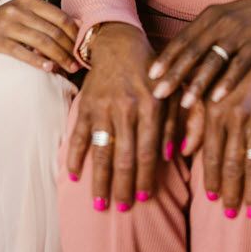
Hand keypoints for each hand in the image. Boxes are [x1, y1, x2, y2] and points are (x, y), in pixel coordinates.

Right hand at [0, 0, 79, 73]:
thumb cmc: (2, 25)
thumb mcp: (23, 15)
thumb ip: (45, 19)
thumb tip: (77, 29)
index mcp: (29, 1)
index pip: (60, 17)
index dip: (75, 34)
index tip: (84, 48)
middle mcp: (18, 9)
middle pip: (53, 31)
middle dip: (69, 49)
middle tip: (79, 64)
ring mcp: (6, 24)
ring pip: (41, 41)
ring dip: (58, 57)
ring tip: (68, 69)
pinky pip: (21, 52)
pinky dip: (37, 61)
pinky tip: (49, 68)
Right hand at [64, 23, 163, 210]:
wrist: (120, 43)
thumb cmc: (153, 71)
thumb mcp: (173, 91)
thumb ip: (178, 121)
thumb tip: (175, 154)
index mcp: (151, 106)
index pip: (148, 151)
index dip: (146, 177)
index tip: (144, 198)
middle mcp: (127, 108)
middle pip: (124, 156)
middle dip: (123, 186)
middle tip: (122, 208)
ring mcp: (104, 106)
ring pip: (101, 150)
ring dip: (100, 180)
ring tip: (100, 203)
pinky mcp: (86, 104)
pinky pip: (77, 134)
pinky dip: (74, 155)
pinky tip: (73, 175)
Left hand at [148, 0, 250, 105]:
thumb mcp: (229, 18)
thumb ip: (210, 33)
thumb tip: (188, 56)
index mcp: (210, 15)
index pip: (182, 39)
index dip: (166, 58)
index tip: (150, 75)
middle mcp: (221, 21)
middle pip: (192, 51)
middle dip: (173, 74)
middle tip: (157, 93)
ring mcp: (239, 31)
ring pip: (213, 60)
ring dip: (197, 83)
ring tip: (184, 103)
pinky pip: (239, 65)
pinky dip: (227, 82)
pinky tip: (217, 98)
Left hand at [182, 46, 250, 218]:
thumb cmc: (236, 74)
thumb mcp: (210, 92)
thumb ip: (196, 121)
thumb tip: (182, 150)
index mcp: (214, 112)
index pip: (209, 154)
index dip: (210, 178)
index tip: (210, 199)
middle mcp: (234, 117)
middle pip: (231, 164)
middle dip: (231, 192)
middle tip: (231, 214)